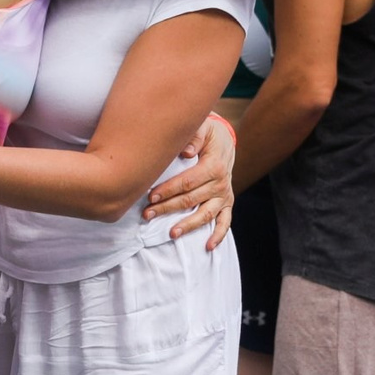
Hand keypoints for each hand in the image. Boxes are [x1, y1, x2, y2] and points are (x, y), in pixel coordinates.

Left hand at [142, 115, 236, 249]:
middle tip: (147, 215)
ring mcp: (224, 195)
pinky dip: (218, 235)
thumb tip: (186, 151)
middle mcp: (221, 183)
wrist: (225, 140)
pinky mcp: (226, 203)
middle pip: (191, 200)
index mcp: (213, 166)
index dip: (168, 190)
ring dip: (188, 225)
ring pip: (205, 214)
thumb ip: (194, 137)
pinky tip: (208, 247)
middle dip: (168, 208)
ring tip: (171, 234)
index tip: (150, 196)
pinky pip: (225, 222)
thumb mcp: (203, 128)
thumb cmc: (207, 134)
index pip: (188, 181)